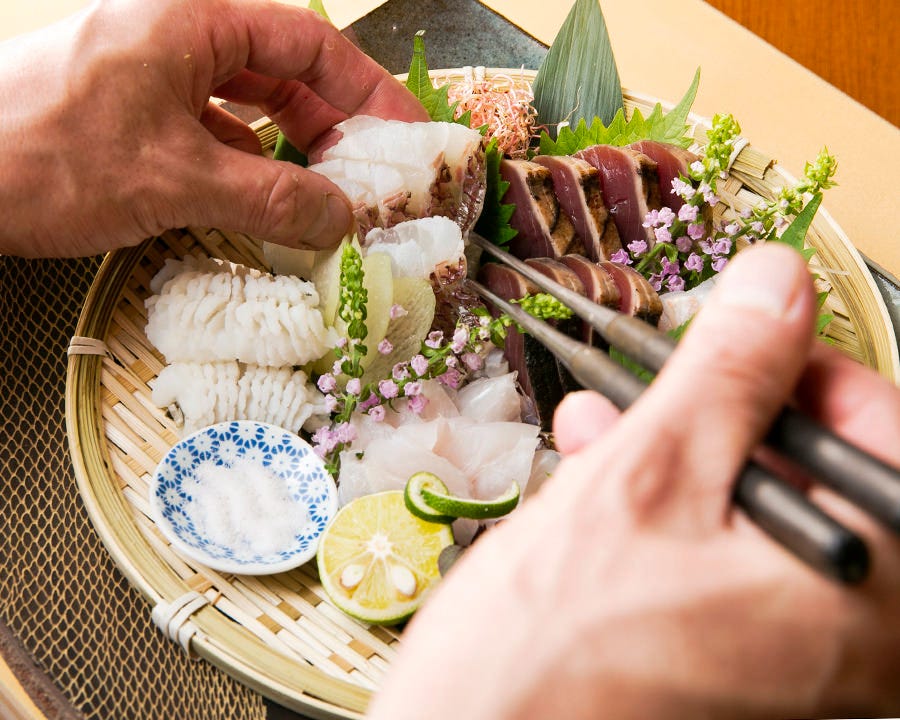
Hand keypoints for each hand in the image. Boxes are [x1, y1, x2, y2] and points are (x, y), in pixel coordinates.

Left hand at [0, 0, 426, 257]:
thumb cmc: (48, 156)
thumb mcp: (177, 179)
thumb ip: (273, 198)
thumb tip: (344, 220)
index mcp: (193, 20)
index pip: (307, 44)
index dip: (367, 89)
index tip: (406, 134)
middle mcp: (179, 38)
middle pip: (283, 74)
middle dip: (333, 128)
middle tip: (374, 178)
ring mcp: (154, 78)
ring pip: (250, 108)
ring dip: (293, 154)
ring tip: (331, 199)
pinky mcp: (136, 117)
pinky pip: (215, 136)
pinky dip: (250, 170)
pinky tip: (270, 205)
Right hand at [367, 243, 899, 718]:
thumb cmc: (554, 652)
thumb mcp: (648, 476)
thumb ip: (730, 371)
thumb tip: (776, 286)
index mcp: (863, 592)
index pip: (886, 437)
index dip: (810, 372)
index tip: (746, 346)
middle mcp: (847, 636)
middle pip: (816, 473)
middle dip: (725, 413)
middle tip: (666, 384)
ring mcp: (790, 654)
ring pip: (759, 510)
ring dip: (682, 453)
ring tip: (608, 426)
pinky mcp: (733, 657)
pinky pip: (723, 555)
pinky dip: (668, 507)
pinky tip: (602, 475)